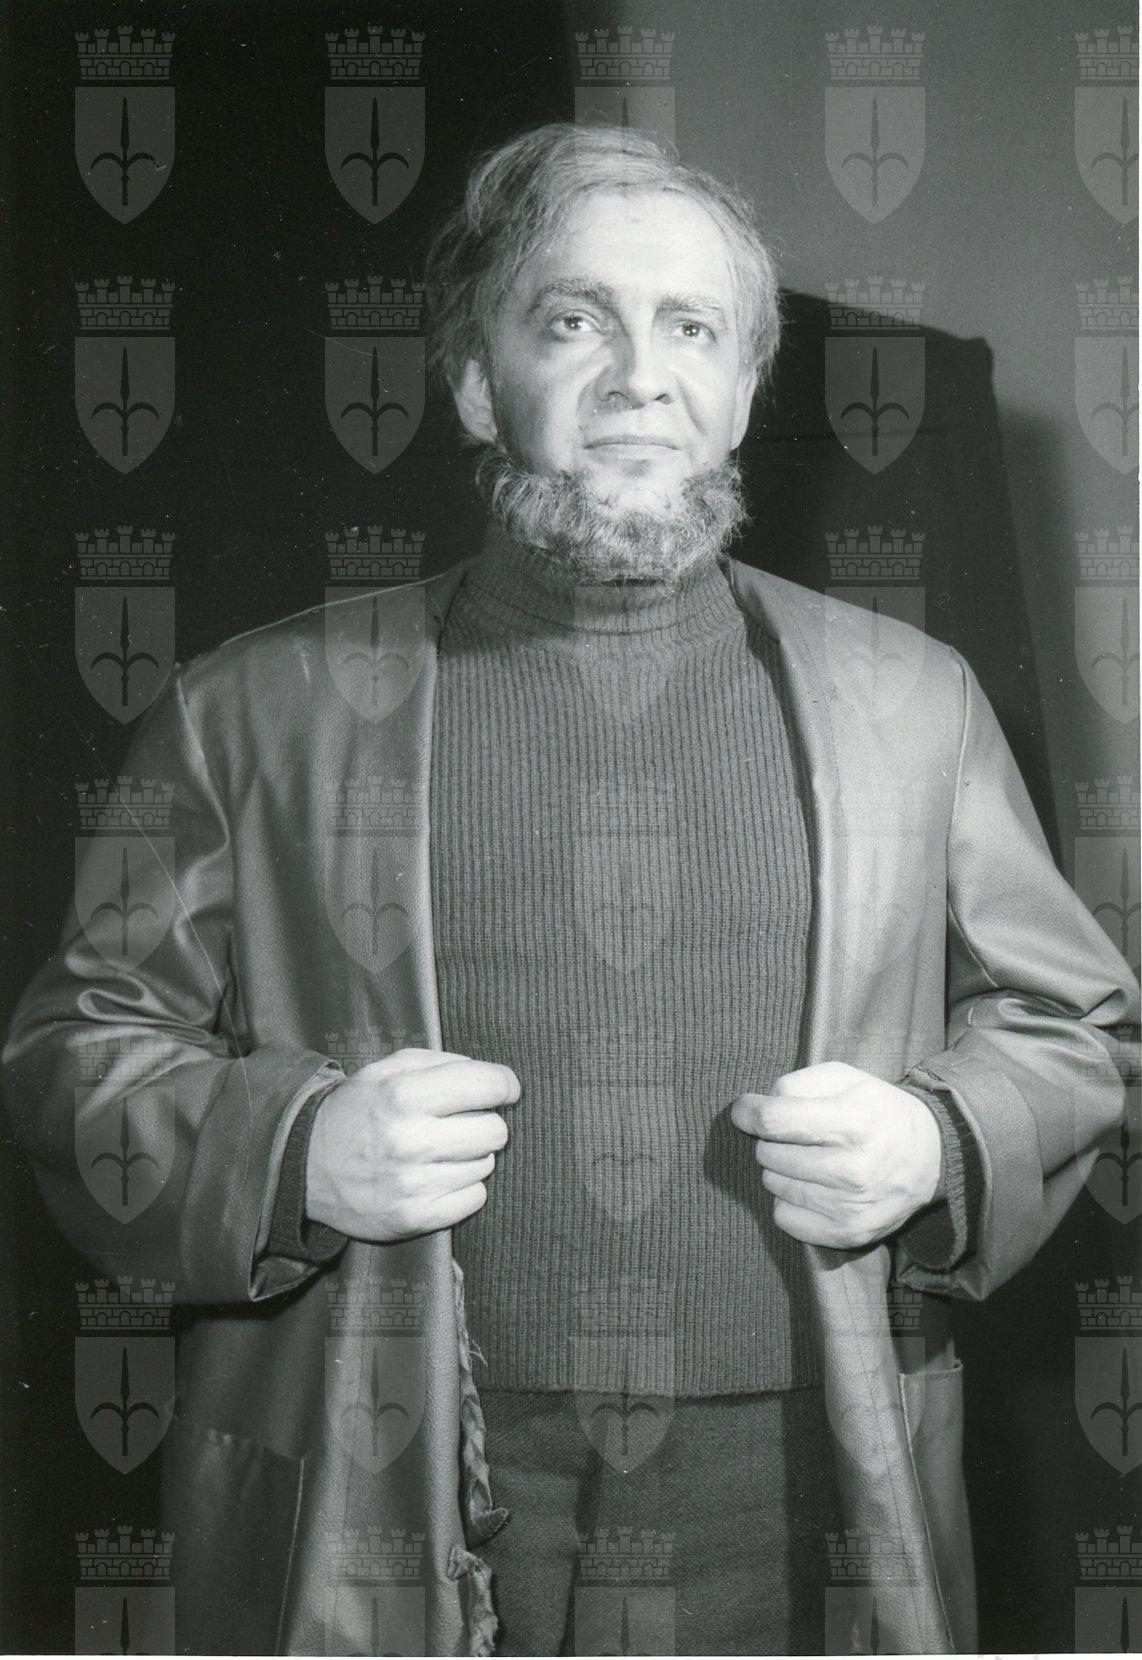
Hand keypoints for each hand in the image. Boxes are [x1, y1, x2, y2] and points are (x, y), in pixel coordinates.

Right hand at [305, 1048, 519, 1242]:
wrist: (304, 1165)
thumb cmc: (356, 1110)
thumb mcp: (387, 1070)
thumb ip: (443, 1063)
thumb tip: (498, 1080)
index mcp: (403, 1096)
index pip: (488, 1085)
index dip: (504, 1084)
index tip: (502, 1089)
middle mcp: (410, 1141)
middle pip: (495, 1130)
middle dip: (484, 1121)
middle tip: (461, 1122)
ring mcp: (413, 1185)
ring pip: (486, 1165)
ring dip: (471, 1155)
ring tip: (439, 1151)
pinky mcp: (414, 1219)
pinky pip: (475, 1198)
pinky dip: (464, 1186)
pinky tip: (437, 1176)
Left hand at [730, 1061, 942, 1247]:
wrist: (931, 1156)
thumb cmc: (877, 1110)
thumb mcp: (845, 1077)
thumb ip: (796, 1083)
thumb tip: (755, 1108)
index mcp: (853, 1122)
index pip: (773, 1120)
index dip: (748, 1112)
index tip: (745, 1110)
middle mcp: (852, 1169)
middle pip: (768, 1154)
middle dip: (772, 1140)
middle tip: (797, 1135)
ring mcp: (850, 1207)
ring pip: (773, 1185)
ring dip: (780, 1169)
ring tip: (809, 1159)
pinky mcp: (847, 1235)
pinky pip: (783, 1217)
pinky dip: (789, 1200)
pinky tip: (813, 1187)